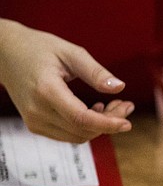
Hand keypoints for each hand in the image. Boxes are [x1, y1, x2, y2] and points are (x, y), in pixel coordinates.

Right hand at [0, 19, 133, 142]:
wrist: (6, 54)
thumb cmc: (39, 48)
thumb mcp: (71, 53)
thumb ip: (95, 72)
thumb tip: (120, 87)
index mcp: (46, 91)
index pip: (81, 118)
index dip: (107, 124)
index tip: (127, 122)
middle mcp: (37, 111)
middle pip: (83, 129)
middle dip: (110, 122)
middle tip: (127, 105)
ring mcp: (34, 121)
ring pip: (77, 136)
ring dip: (101, 126)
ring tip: (115, 106)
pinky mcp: (35, 125)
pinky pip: (68, 134)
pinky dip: (87, 127)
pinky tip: (96, 110)